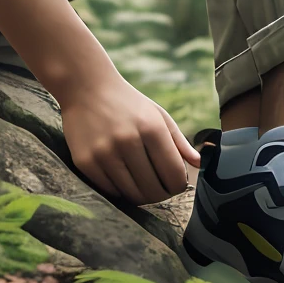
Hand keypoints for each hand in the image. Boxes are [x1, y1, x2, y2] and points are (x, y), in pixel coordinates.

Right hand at [55, 65, 200, 204]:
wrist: (85, 87)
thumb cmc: (127, 103)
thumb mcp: (157, 114)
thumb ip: (179, 141)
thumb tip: (198, 164)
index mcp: (151, 128)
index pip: (174, 176)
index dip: (178, 185)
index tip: (174, 181)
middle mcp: (128, 141)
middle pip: (154, 191)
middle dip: (161, 193)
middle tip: (158, 186)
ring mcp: (104, 153)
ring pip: (132, 195)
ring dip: (141, 195)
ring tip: (141, 182)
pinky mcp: (86, 162)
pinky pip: (110, 191)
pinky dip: (120, 190)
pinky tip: (122, 177)